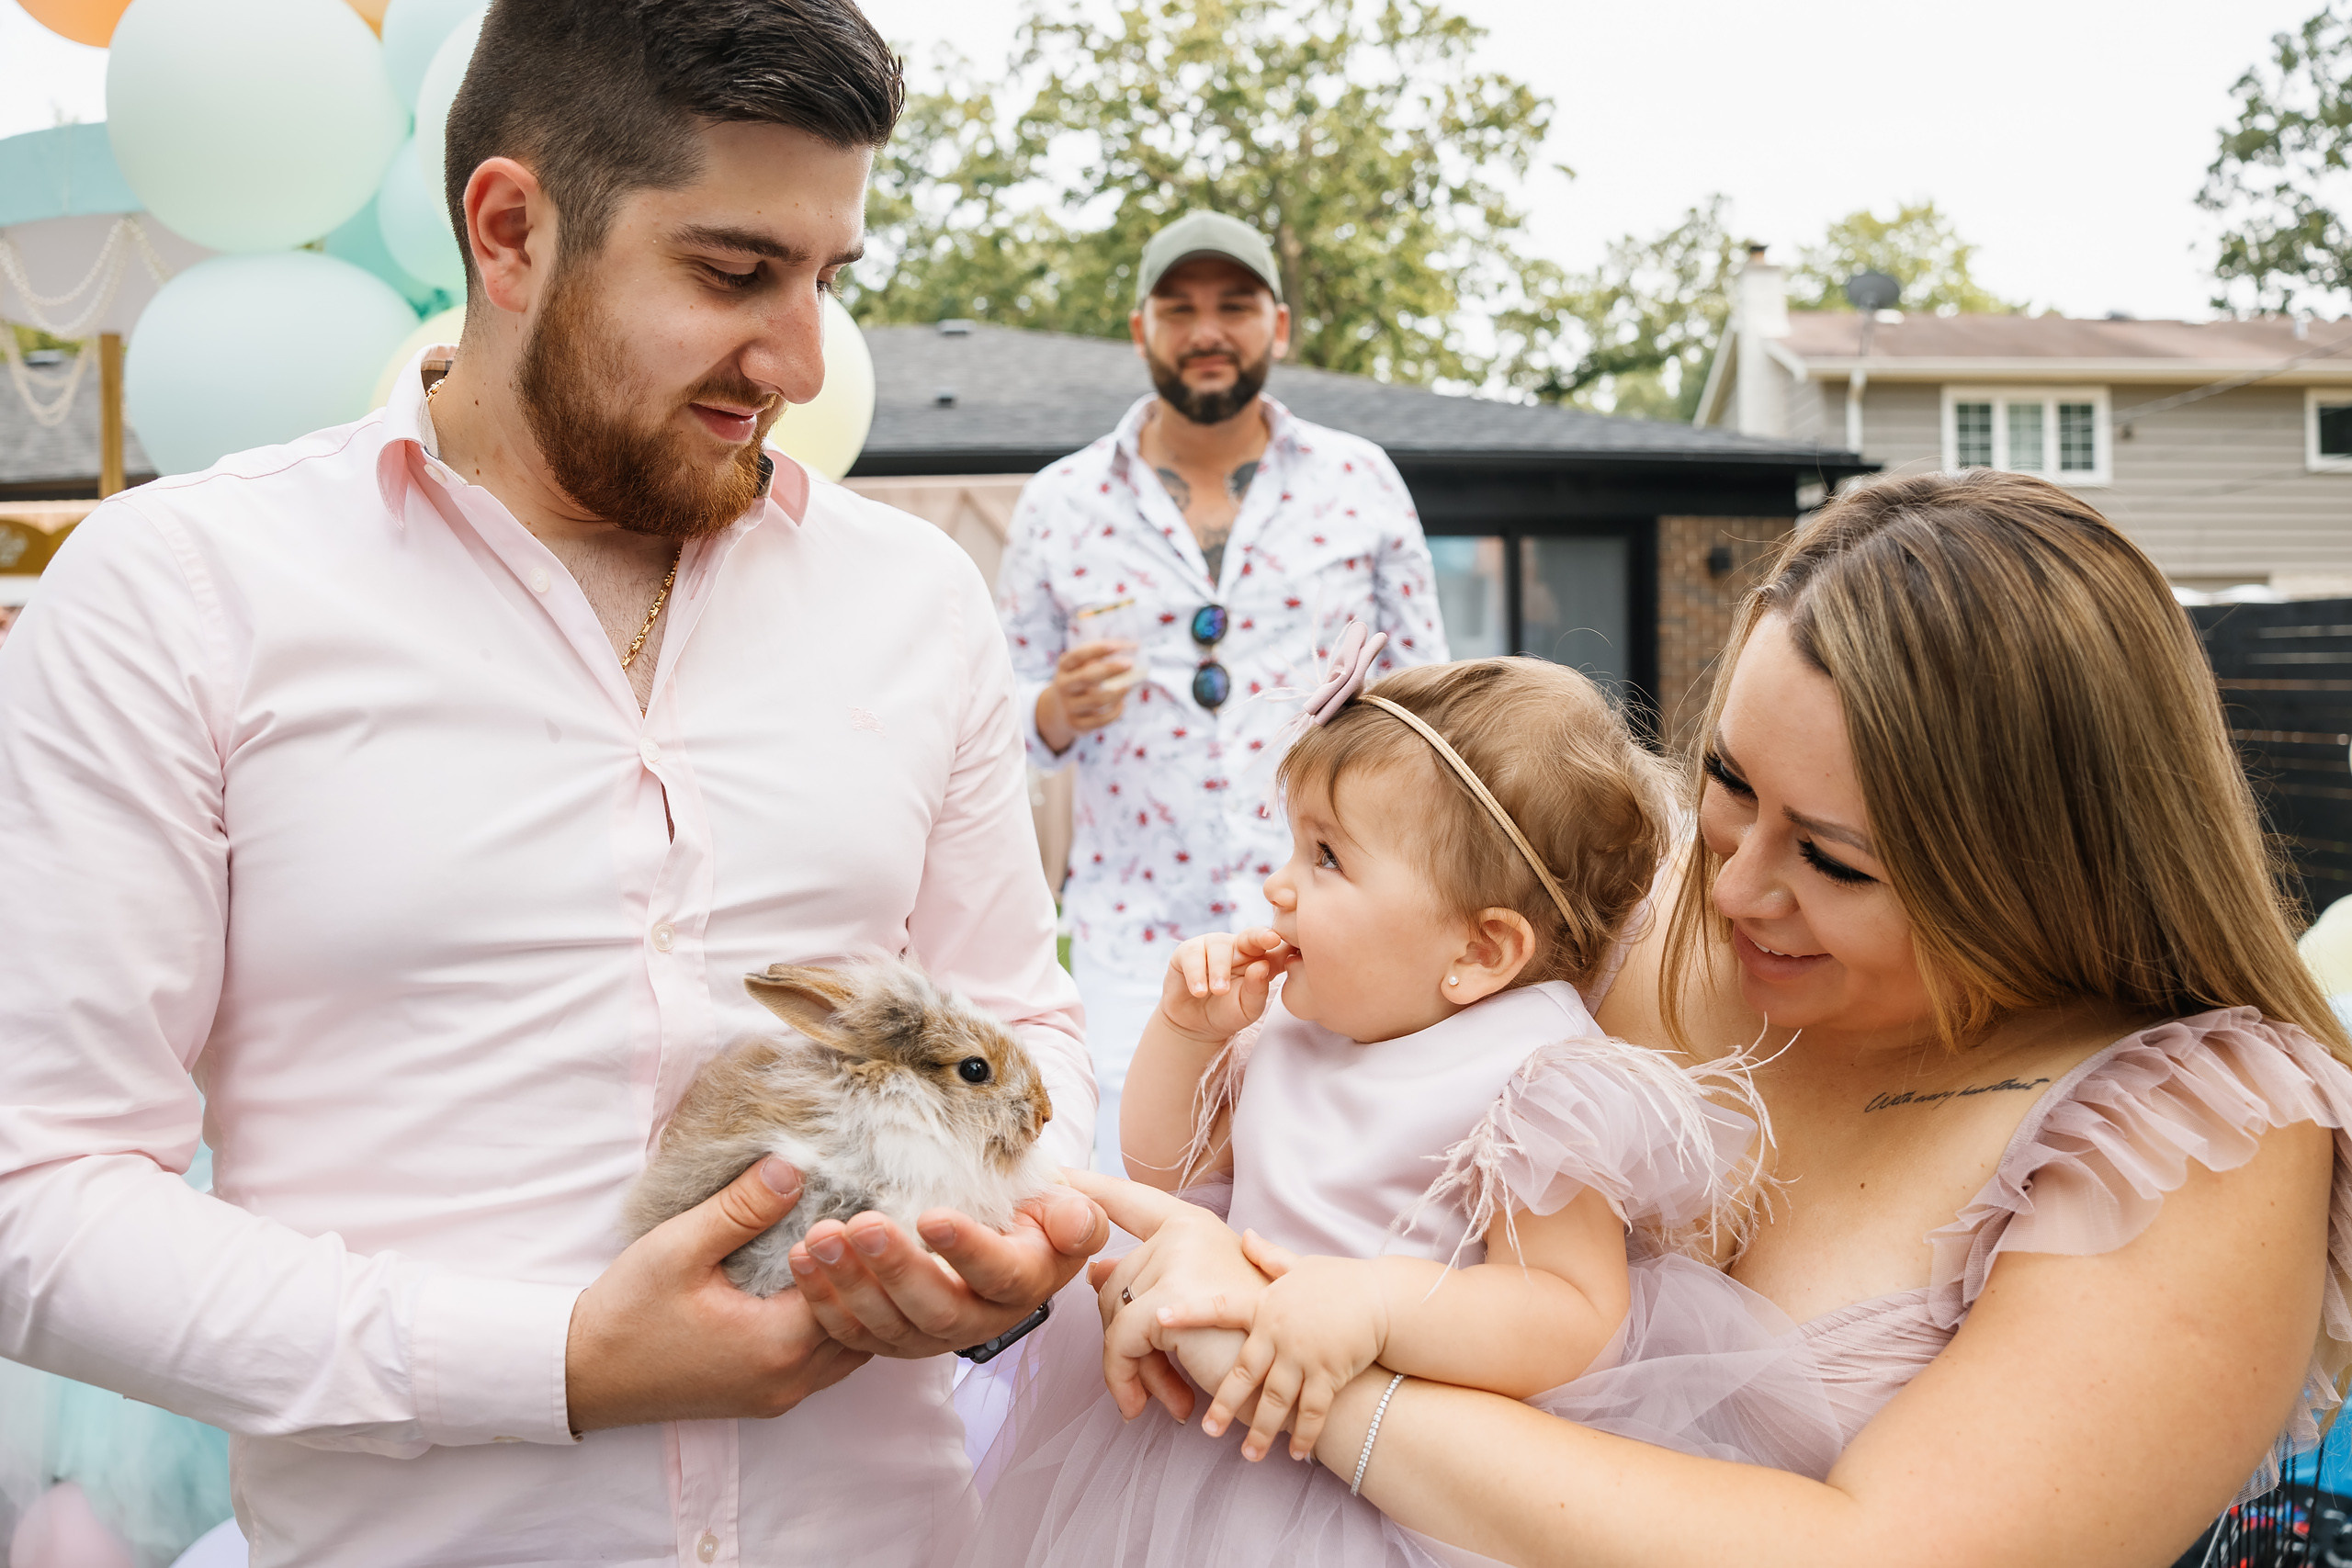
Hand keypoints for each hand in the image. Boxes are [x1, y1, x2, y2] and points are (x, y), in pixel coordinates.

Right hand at [564, 1157, 871, 1429]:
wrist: (582, 1374)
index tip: (861, 1205)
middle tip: (863, 1224)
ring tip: (845, 1255)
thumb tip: (794, 1168)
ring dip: (852, 1305)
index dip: (861, 1248)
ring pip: (850, 1348)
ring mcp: (780, 1395)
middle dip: (866, 1276)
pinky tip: (817, 1290)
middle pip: (862, 1323)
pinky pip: (825, 1364)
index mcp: (777, 1343)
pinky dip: (832, 1329)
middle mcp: (790, 1379)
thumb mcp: (680, 1247)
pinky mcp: (766, 1399)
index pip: (854, 1291)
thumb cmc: (628, 1311)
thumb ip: (741, 1209)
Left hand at [786, 1180, 1107, 1358]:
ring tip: (819, 1240)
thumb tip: (1076, 1225)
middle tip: (861, 1225)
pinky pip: (853, 1333)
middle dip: (895, 1269)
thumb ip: (1077, 1218)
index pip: (999, 1275)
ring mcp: (929, 1336)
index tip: (932, 1216)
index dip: (967, 1251)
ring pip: (888, 1328)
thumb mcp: (1067, 1208)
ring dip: (849, 1285)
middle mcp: (978, 1321)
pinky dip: (823, 1301)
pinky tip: (799, 1262)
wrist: (1007, 1235)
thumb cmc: (1033, 1213)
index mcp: (1024, 1284)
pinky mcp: (890, 1338)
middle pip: (937, 1310)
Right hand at [1036, 638, 1136, 752]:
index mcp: (1064, 667)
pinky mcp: (1077, 725)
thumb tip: (1134, 646)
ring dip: (1117, 693)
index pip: (1078, 656)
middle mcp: (1063, 686)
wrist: (1058, 711)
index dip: (1097, 650)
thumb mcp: (1081, 666)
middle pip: (1087, 678)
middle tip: (1130, 664)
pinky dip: (1115, 712)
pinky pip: (1101, 720)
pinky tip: (1122, 704)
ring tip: (1129, 686)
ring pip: (1097, 701)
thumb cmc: (1079, 680)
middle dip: (1110, 670)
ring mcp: (1069, 707)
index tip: (1116, 646)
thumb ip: (1103, 655)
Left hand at [1067, 1169, 1271, 1422]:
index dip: (1089, 1186)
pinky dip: (1122, 1378)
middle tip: (1154, 1380)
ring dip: (1129, 1365)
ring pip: (1110, 1315)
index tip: (1055, 1171)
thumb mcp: (1198, 1302)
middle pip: (1111, 1282)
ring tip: (1163, 1394)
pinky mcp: (1172, 1299)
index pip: (1129, 1198)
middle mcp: (1184, 1231)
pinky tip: (1140, 1403)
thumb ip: (1149, 1283)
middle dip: (1124, 1338)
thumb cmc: (1253, 1342)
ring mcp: (1178, 1259)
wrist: (1299, 1377)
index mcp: (1193, 1225)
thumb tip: (1095, 1272)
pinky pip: (1118, 1342)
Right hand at [1158, 929, 1289, 1045]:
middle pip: (1251, 936)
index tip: (1285, 940)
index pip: (1273, 946)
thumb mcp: (1248, 1008)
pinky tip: (1200, 992)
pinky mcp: (1187, 952)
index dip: (1280, 940)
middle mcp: (1238, 947)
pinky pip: (1192, 955)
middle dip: (1259, 937)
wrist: (1195, 1026)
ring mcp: (1212, 946)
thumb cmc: (1228, 1013)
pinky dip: (1196, 974)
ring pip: (1219, 946)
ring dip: (1220, 969)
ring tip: (1219, 991)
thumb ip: (1257, 990)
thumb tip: (1261, 965)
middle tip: (1269, 940)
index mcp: (1259, 958)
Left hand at [1160, 1236, 1387, 1461]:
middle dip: (1224, 1404)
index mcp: (1266, 1305)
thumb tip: (1245, 1235)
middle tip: (1208, 1429)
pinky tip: (1296, 1453)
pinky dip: (1304, 1434)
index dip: (1189, 1313)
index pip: (1219, 1307)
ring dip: (1261, 1430)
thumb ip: (1268, 1257)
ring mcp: (1304, 1356)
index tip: (1159, 1319)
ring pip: (1275, 1401)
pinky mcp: (1329, 1374)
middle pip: (1244, 1374)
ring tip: (1249, 1453)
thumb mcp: (1301, 1265)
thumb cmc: (1342, 1281)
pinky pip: (1312, 1411)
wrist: (1385, 1299)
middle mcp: (1279, 1333)